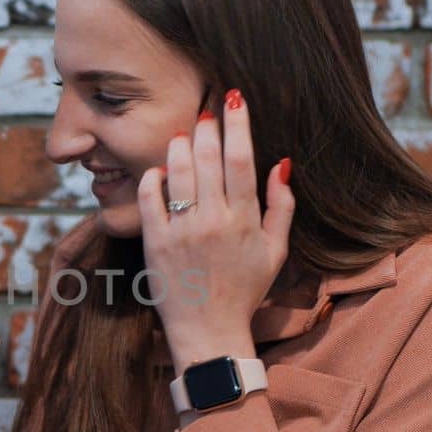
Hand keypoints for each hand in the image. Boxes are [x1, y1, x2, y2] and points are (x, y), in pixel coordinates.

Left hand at [137, 89, 293, 368]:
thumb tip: (282, 164)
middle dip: (208, 126)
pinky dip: (153, 177)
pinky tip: (160, 169)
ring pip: (178, 172)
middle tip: (206, 109)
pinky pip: (148, 198)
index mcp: (245, 221)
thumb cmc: (245, 290)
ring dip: (180, 145)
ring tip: (184, 133)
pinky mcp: (155, 243)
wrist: (210, 332)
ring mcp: (181, 232)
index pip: (242, 160)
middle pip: (209, 158)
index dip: (238, 124)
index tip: (234, 100)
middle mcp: (213, 222)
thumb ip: (282, 207)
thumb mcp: (276, 251)